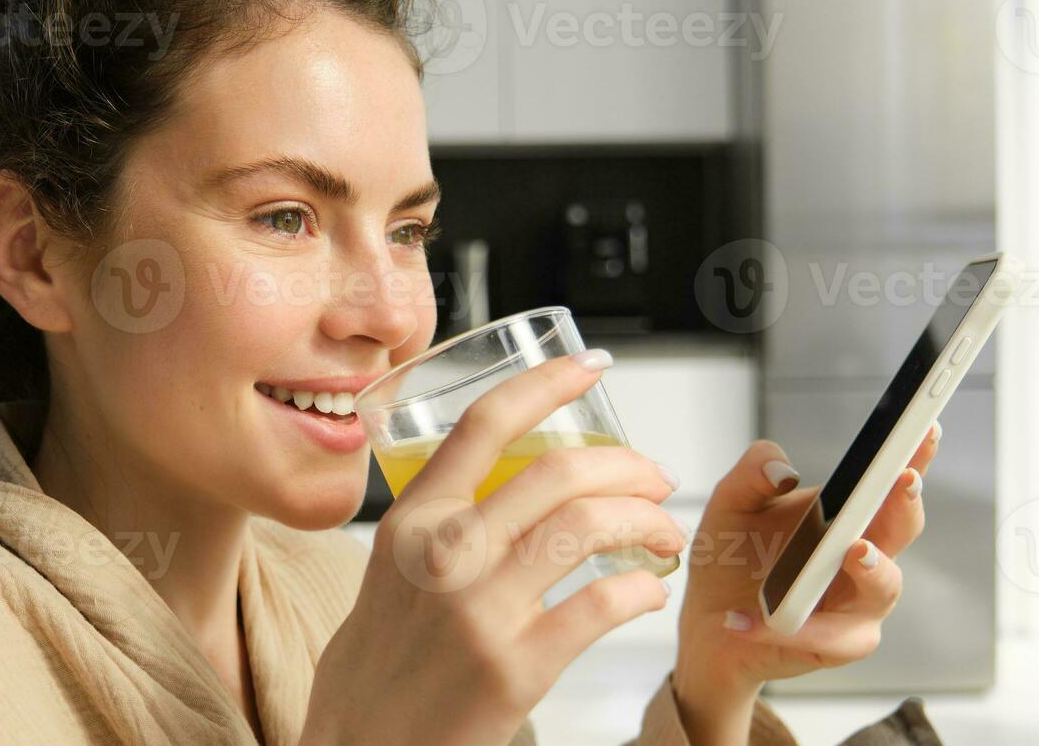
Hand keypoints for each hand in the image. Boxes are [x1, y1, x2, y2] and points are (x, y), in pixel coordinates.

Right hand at [303, 351, 685, 745]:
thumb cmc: (374, 673)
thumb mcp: (385, 573)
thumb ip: (435, 529)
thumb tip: (500, 490)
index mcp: (410, 521)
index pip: (484, 424)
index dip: (545, 382)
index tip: (588, 365)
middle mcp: (444, 553)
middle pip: (559, 471)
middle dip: (627, 464)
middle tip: (655, 477)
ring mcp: (481, 609)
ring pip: (590, 526)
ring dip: (647, 520)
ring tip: (663, 533)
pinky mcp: (516, 666)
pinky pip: (603, 605)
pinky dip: (642, 590)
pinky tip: (647, 592)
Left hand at [668, 426, 939, 738]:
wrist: (710, 622)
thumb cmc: (733, 560)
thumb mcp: (730, 505)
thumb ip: (751, 474)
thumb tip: (784, 472)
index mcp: (846, 515)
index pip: (889, 483)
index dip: (914, 455)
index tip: (925, 428)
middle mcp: (864, 555)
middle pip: (902, 528)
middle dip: (905, 503)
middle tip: (901, 481)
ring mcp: (857, 602)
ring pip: (884, 586)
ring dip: (873, 568)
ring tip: (853, 550)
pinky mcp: (837, 643)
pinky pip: (831, 636)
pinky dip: (792, 627)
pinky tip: (750, 619)